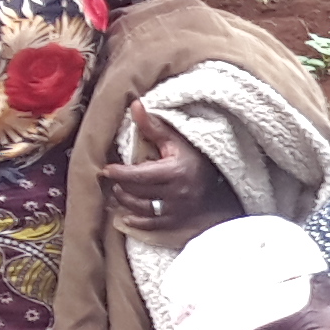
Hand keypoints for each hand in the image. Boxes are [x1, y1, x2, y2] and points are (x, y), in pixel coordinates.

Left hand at [99, 113, 239, 241]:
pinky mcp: (178, 221)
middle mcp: (176, 193)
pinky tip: (126, 217)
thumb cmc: (195, 158)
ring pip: (141, 208)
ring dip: (125, 201)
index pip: (139, 175)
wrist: (222, 182)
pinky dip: (136, 222)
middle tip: (112, 178)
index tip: (107, 169)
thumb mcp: (176, 140)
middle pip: (137, 192)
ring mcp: (177, 209)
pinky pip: (152, 225)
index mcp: (174, 172)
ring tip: (119, 191)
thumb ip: (153, 126)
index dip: (119, 173)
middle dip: (120, 185)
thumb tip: (134, 104)